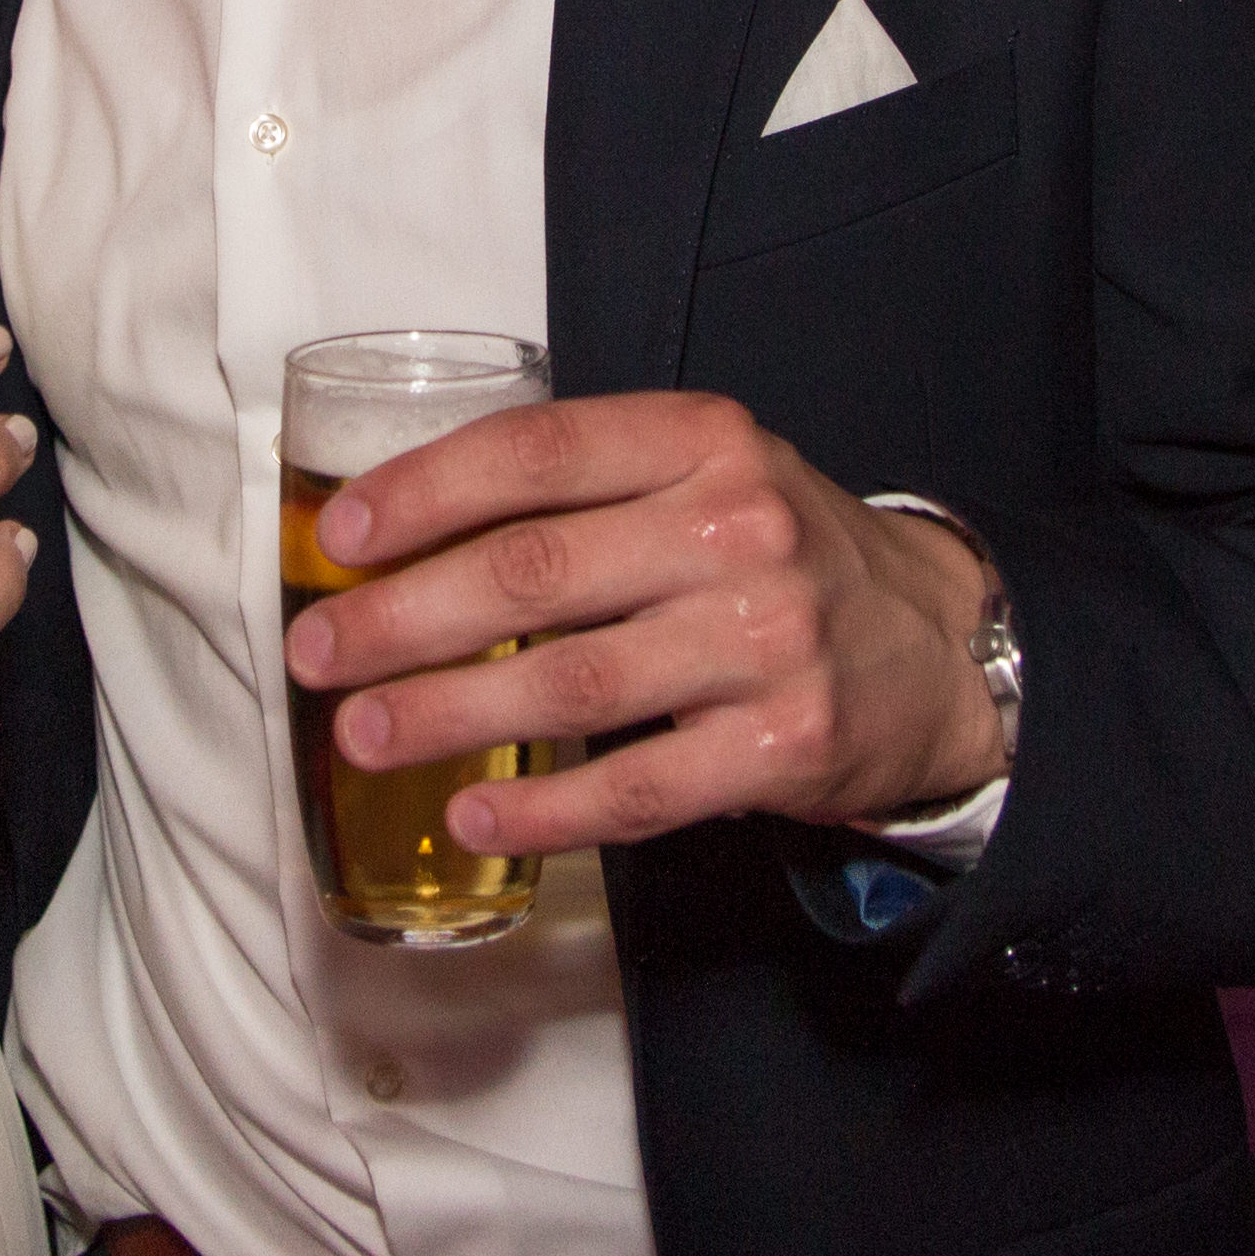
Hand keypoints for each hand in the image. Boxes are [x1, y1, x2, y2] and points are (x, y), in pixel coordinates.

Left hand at [281, 389, 1003, 852]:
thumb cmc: (776, 556)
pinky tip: (472, 815)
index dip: (425, 492)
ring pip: (572, 684)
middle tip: (318, 653)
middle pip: (535, 573)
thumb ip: (582, 488)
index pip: (538, 450)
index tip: (340, 539)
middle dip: (403, 618)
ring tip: (362, 734)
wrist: (936, 646)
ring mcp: (767, 639)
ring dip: (447, 715)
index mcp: (705, 440)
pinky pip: (638, 788)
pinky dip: (544, 810)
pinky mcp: (784, 745)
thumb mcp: (705, 476)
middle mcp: (738, 528)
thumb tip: (400, 535)